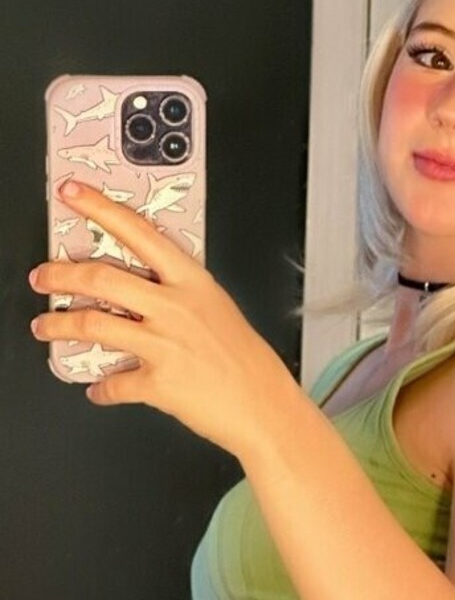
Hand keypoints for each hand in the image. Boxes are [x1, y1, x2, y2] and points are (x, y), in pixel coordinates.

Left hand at [29, 180, 299, 456]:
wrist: (267, 407)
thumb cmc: (248, 362)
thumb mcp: (218, 309)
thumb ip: (178, 293)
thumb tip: (139, 288)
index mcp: (192, 282)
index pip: (138, 232)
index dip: (99, 208)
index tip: (73, 192)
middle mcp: (174, 308)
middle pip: (100, 279)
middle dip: (59, 275)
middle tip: (43, 277)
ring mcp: (164, 345)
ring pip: (92, 326)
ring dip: (58, 326)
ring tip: (46, 327)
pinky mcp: (158, 383)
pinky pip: (114, 384)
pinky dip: (102, 388)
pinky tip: (99, 388)